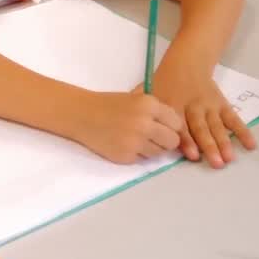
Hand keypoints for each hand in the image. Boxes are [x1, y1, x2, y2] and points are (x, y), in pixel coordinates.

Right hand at [68, 91, 185, 163]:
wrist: (81, 115)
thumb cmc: (109, 105)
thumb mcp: (136, 99)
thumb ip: (157, 113)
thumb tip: (178, 131)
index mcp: (149, 105)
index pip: (177, 123)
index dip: (171, 127)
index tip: (163, 127)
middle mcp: (145, 123)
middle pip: (172, 141)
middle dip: (166, 141)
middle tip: (154, 137)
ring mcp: (135, 141)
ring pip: (159, 153)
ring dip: (152, 149)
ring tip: (136, 139)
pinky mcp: (126, 156)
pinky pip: (143, 159)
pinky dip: (137, 154)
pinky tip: (124, 144)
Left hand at [150, 63, 256, 167]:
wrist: (187, 62)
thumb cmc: (163, 82)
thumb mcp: (149, 90)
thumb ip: (140, 106)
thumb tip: (126, 122)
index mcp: (174, 104)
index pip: (180, 125)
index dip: (186, 140)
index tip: (192, 156)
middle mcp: (193, 106)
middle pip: (202, 128)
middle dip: (209, 146)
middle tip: (216, 163)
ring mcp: (209, 105)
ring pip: (218, 125)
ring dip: (225, 142)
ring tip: (230, 158)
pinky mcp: (221, 104)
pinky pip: (233, 118)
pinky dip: (243, 131)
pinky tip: (251, 145)